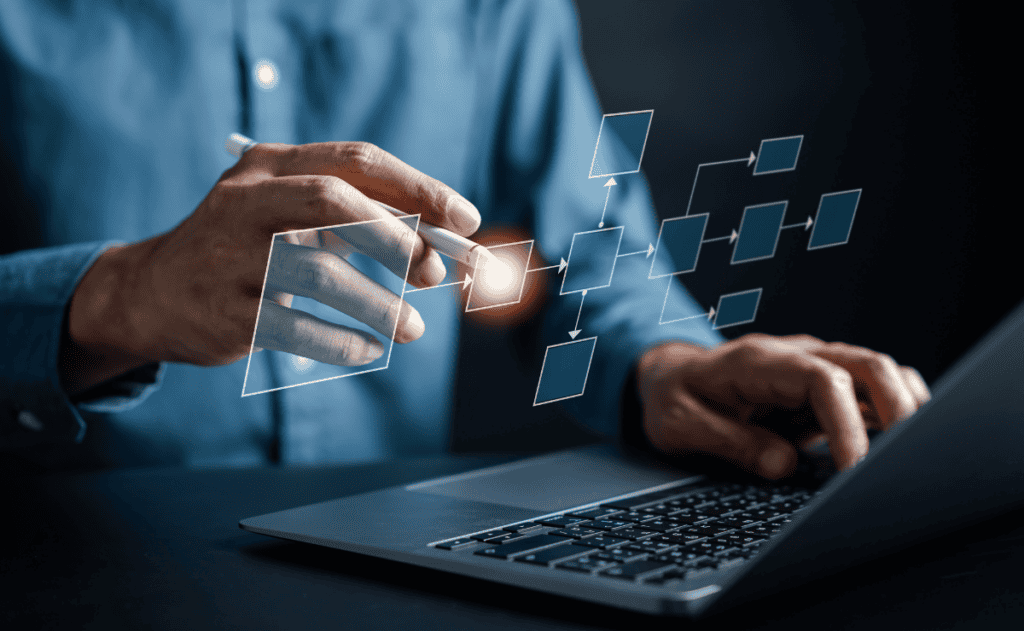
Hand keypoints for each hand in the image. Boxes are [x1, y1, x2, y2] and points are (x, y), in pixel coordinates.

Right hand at [60, 141, 479, 394]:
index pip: (357, 161)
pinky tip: (369, 351)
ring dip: (378, 304)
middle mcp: (246, 201)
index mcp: (272, 165)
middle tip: (432, 273)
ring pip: (320, 273)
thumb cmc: (247, 250)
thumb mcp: (294, 217)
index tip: (466, 221)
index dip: (420, 189)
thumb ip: (361, 222)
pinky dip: (343, 343)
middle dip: (398, 238)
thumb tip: (443, 253)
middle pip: (336, 202)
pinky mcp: (224, 313)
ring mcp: (229, 256)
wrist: (152, 293)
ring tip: (411, 329)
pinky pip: (297, 328)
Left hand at [635, 334, 930, 478]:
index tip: (853, 469)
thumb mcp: (680, 425)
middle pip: (868, 364)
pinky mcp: (826, 387)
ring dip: (905, 409)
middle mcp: (797, 356)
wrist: (673, 377)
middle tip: (903, 462)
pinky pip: (873, 391)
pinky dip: (895, 414)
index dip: (846, 424)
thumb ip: (728, 441)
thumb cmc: (675, 398)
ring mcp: (816, 367)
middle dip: (897, 409)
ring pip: (881, 373)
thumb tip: (782, 465)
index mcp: (760, 361)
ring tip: (912, 455)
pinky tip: (900, 447)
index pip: (823, 380)